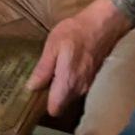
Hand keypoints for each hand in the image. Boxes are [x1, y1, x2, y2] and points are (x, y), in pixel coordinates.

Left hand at [28, 0, 131, 118]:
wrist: (103, 25)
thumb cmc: (75, 32)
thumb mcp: (53, 46)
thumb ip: (43, 69)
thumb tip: (32, 87)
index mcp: (68, 83)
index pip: (54, 110)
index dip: (43, 105)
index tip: (35, 94)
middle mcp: (79, 89)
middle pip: (61, 104)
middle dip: (51, 97)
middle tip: (40, 80)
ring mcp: (87, 85)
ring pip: (69, 96)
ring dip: (60, 89)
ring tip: (51, 71)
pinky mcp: (92, 78)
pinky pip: (76, 88)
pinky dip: (69, 82)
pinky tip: (64, 66)